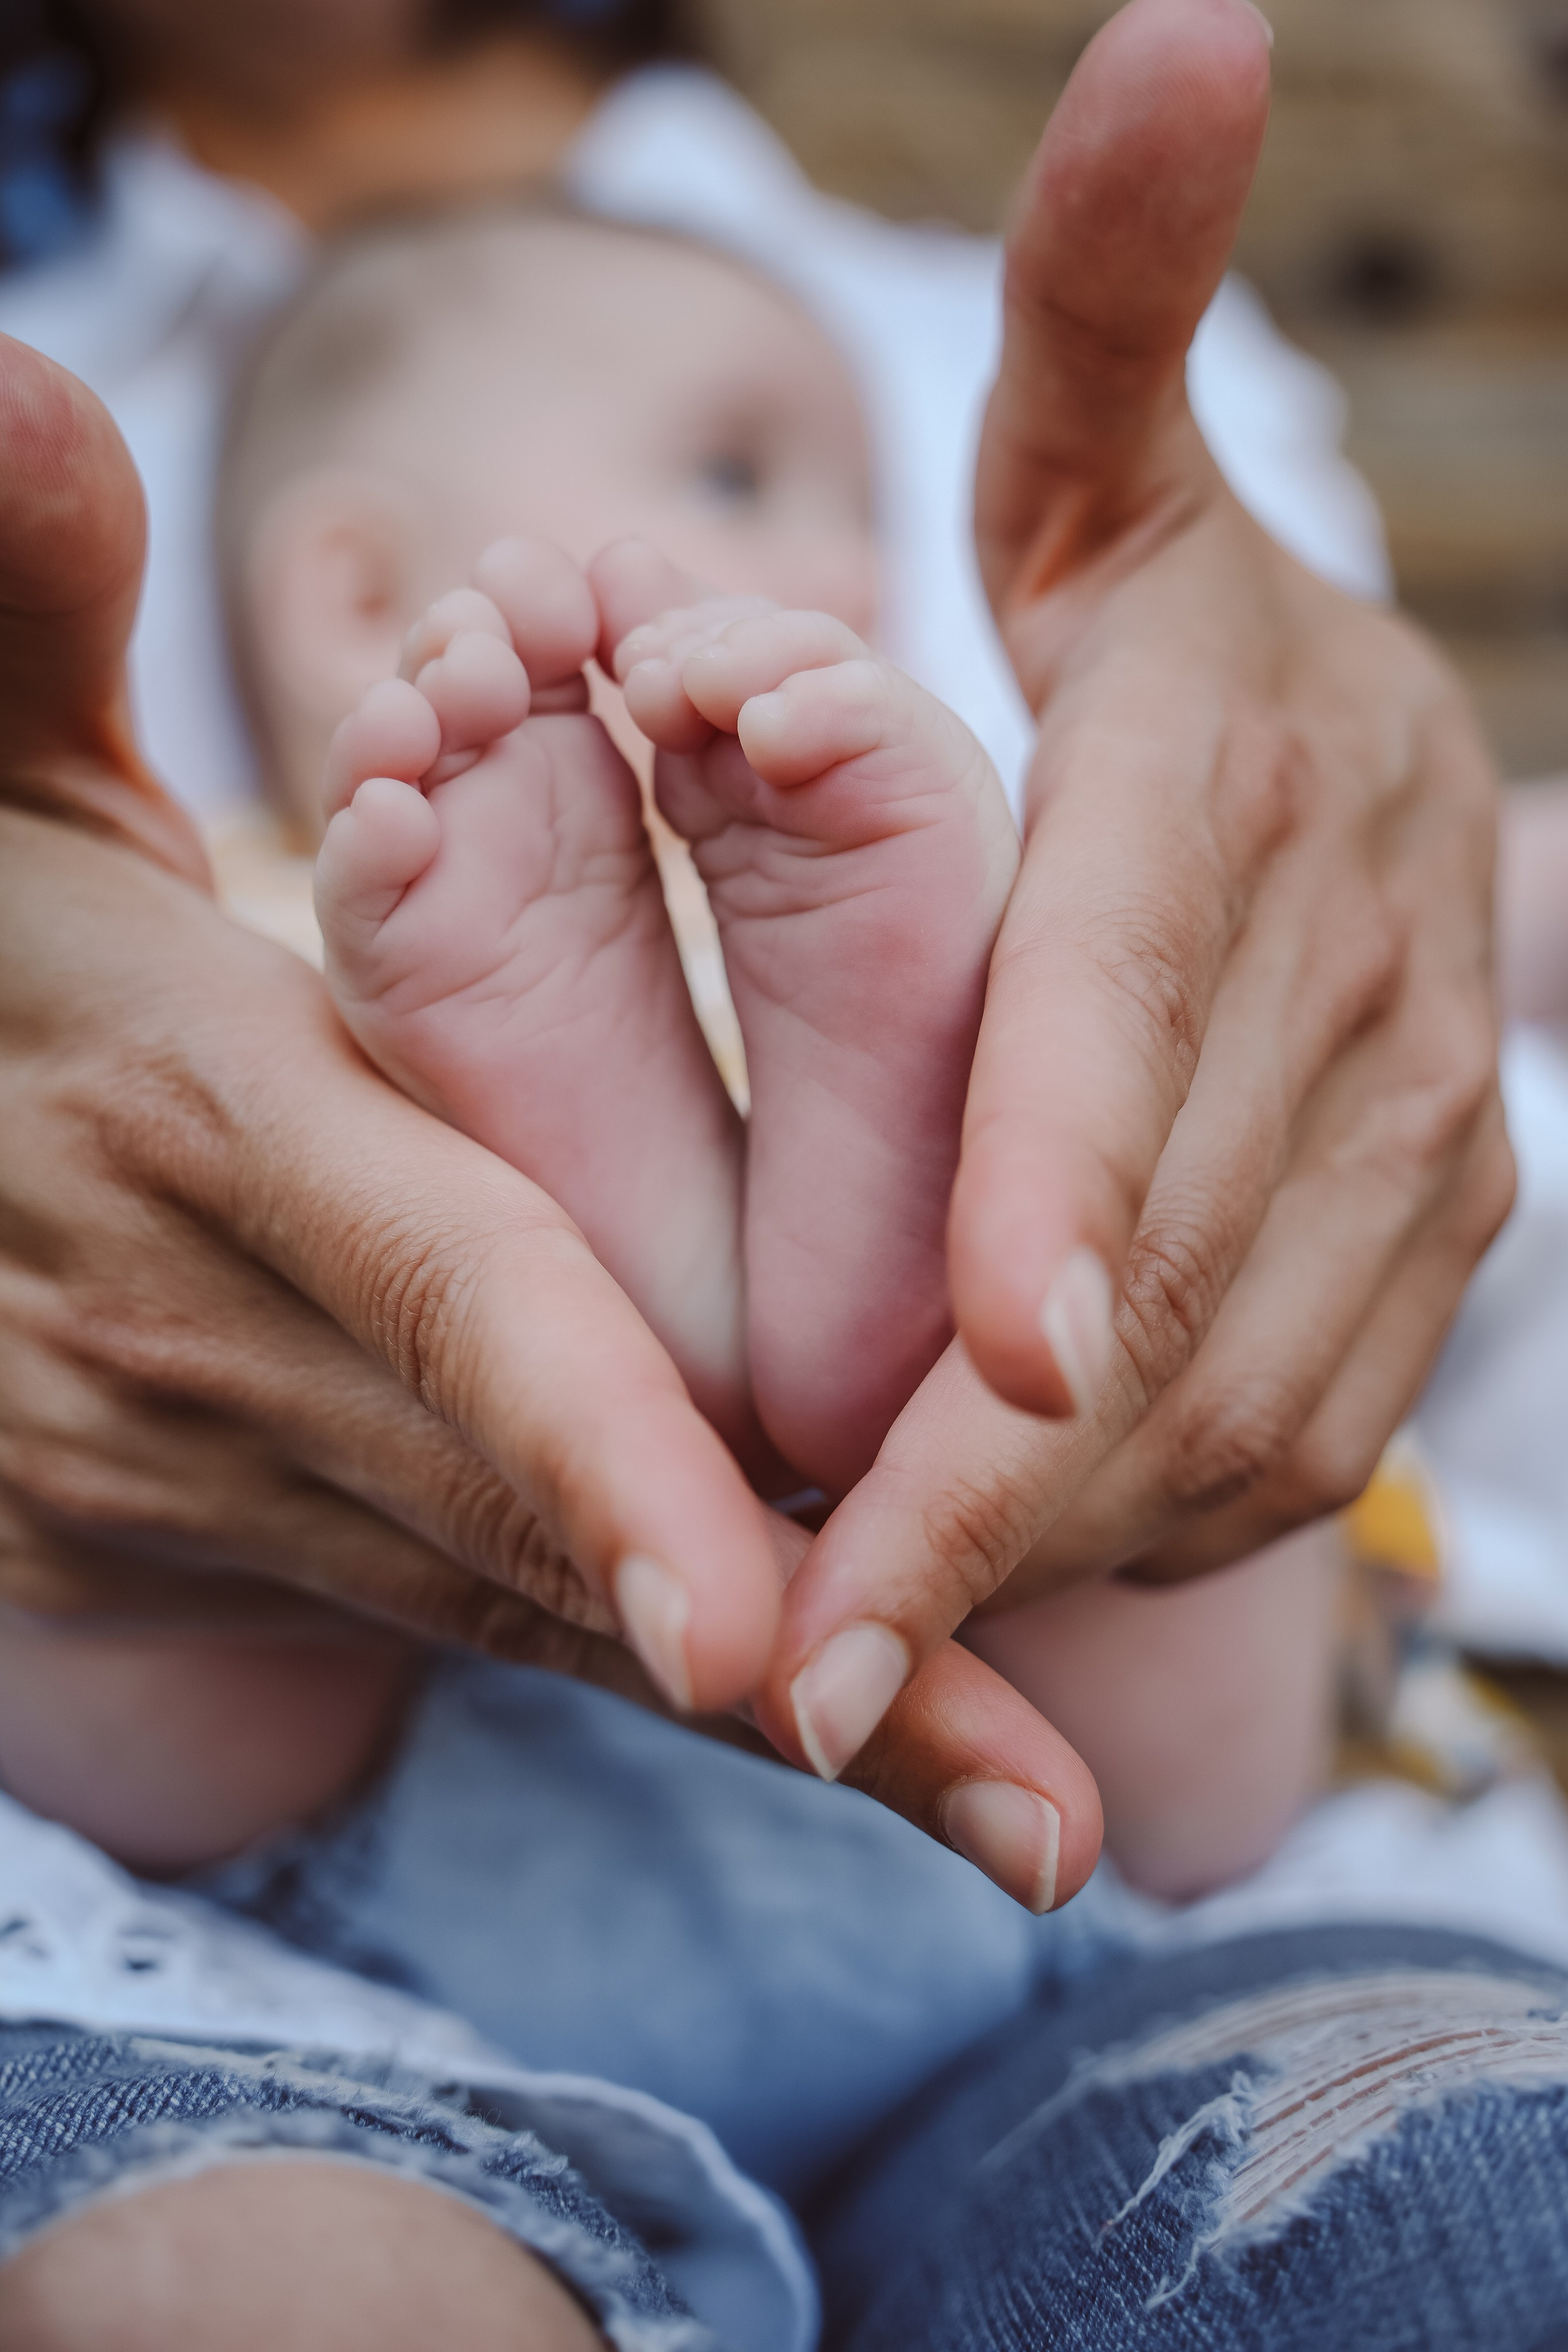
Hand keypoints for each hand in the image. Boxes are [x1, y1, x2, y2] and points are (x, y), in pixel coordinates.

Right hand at [0, 335, 1100, 1909]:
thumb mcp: (4, 799)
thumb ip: (31, 622)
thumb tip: (18, 382)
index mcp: (215, 1134)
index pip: (441, 1295)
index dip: (593, 1454)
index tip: (757, 1632)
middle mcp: (237, 1342)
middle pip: (535, 1514)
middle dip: (788, 1649)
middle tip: (1032, 1812)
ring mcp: (239, 1472)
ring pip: (542, 1604)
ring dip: (783, 1707)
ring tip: (1018, 1818)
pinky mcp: (266, 1534)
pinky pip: (503, 1615)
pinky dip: (677, 1668)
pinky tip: (863, 1748)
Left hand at [757, 0, 1510, 1772]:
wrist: (1331, 781)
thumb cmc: (1139, 646)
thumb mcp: (1101, 479)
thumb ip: (1105, 310)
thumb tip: (1179, 21)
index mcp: (1236, 798)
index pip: (1134, 1010)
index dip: (1061, 1184)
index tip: (962, 1373)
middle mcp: (1357, 984)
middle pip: (1163, 1256)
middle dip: (983, 1475)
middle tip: (796, 1650)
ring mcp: (1416, 1144)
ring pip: (1234, 1385)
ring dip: (1053, 1538)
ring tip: (863, 1661)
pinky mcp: (1421, 1253)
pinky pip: (1284, 1429)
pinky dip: (1141, 1517)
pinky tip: (1002, 1577)